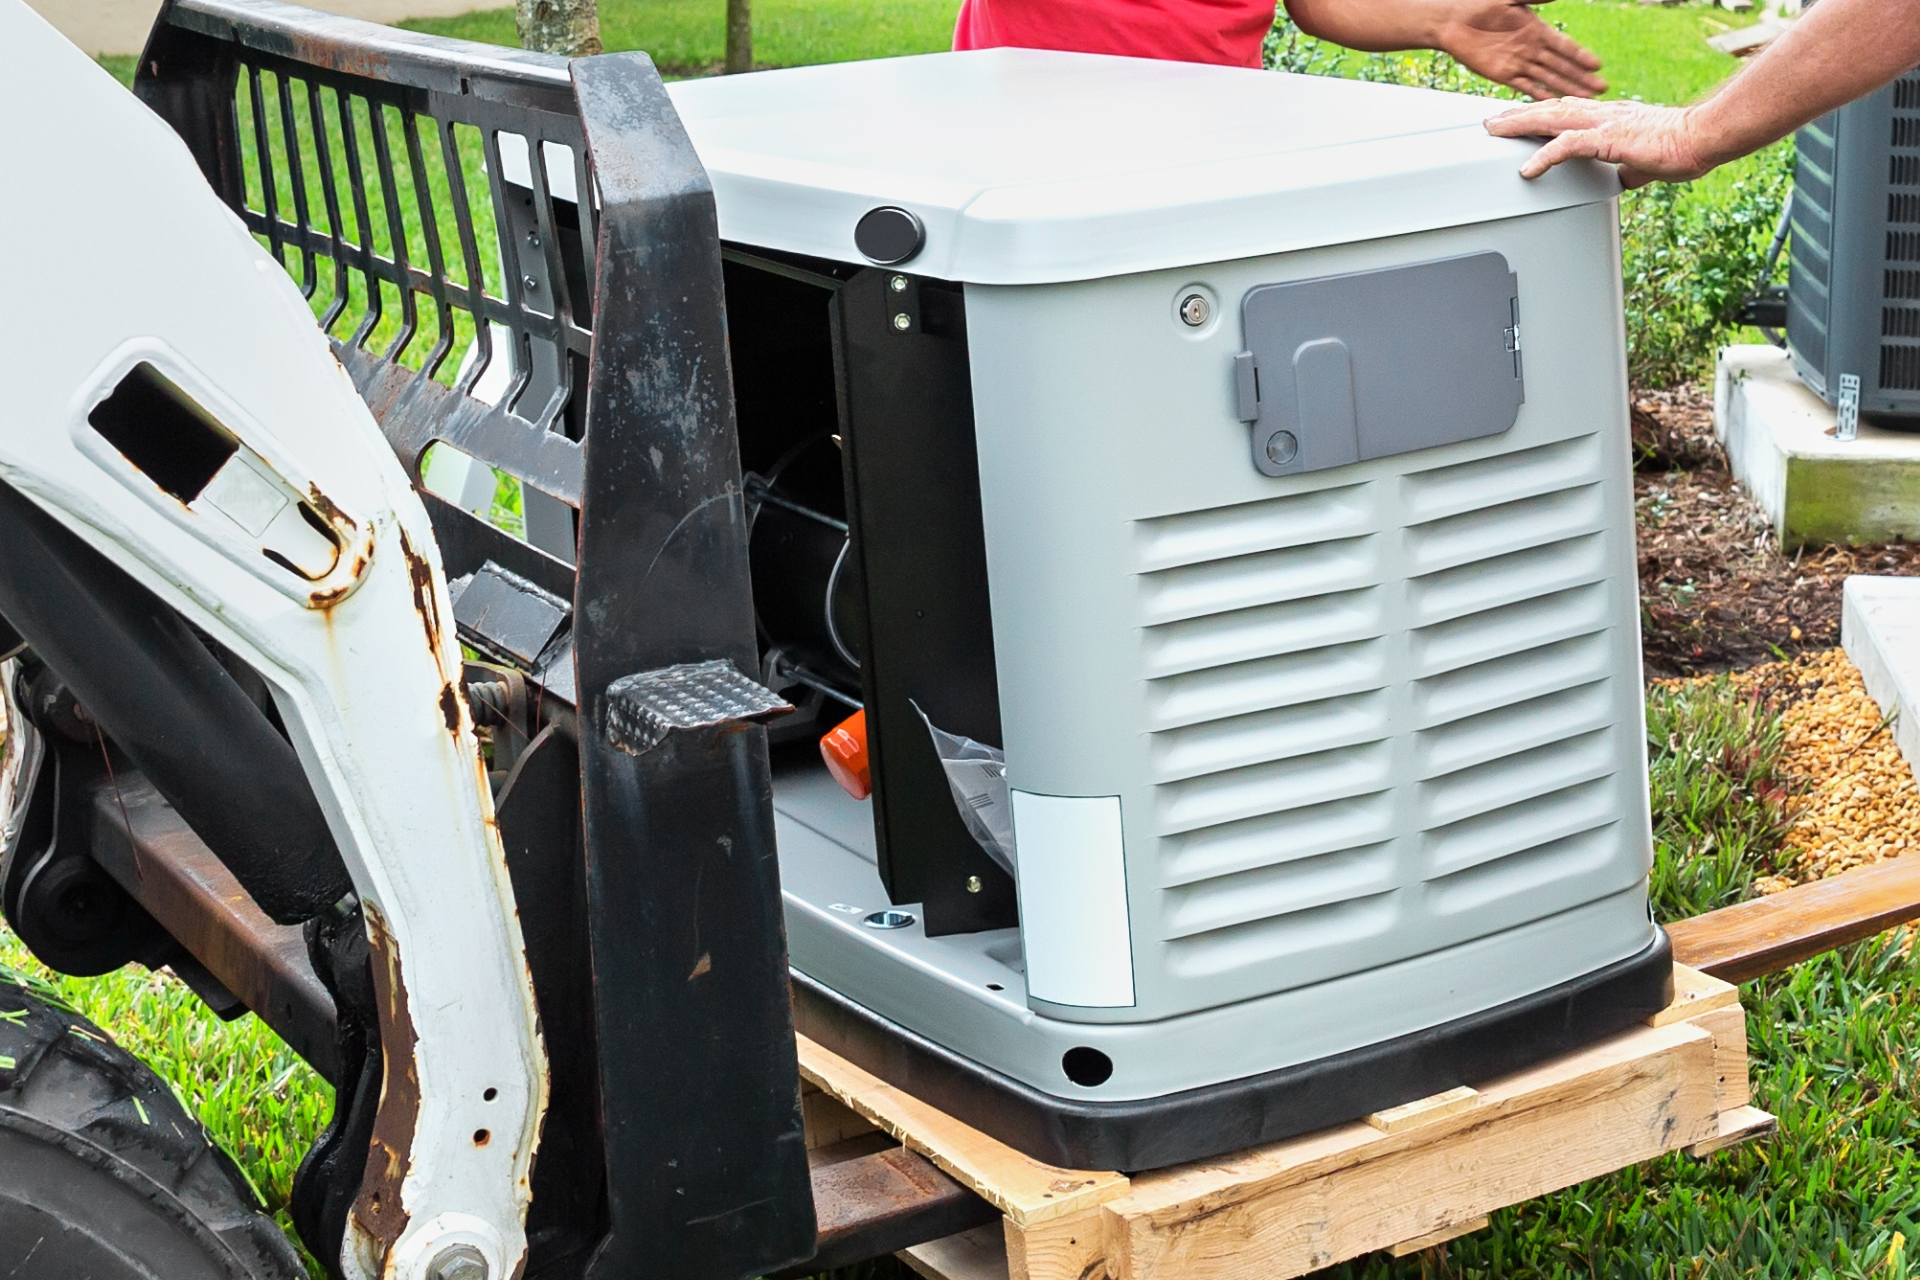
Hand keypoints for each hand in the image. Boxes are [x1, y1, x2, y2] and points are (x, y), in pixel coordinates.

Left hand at [1433, 0, 1605, 98]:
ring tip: (1585, 100)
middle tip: (1602, 89)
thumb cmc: (1479, 4)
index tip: (1597, 65)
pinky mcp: (1503, 74)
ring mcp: (1518, 63)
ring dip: (1566, 89)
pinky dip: (1538, 95)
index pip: (1564, 46)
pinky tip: (1551, 104)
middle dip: (1581, 77)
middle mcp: (1531, 49)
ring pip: (1547, 79)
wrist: (1452, 21)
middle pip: (1561, 66)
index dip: (1580, 56)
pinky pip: (1524, 87)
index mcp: (1536, 30)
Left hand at [1484, 98, 1712, 185]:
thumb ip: (1627, 167)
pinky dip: (1546, 156)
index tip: (1518, 119)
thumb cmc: (1683, 147)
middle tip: (1491, 123)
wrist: (1705, 136)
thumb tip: (1623, 178)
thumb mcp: (1644, 162)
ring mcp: (1605, 123)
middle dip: (1518, 115)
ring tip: (1495, 132)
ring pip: (1552, 119)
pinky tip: (1528, 168)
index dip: (1539, 113)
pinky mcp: (1610, 138)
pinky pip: (1570, 145)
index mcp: (1610, 118)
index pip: (1566, 111)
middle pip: (1551, 109)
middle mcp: (1604, 114)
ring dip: (1521, 125)